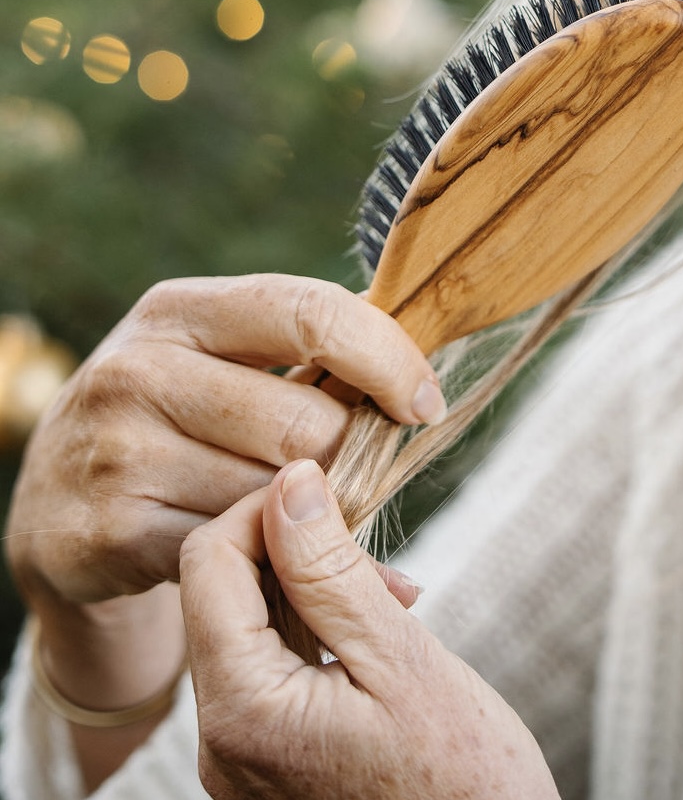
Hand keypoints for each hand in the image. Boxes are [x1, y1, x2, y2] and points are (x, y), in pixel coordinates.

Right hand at [5, 274, 445, 609]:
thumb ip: (314, 362)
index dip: (386, 358)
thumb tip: (429, 393)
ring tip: (303, 515)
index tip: (425, 403)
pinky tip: (282, 562)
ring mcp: (118, 451)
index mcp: (182, 310)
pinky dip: (282, 566)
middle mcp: (140, 369)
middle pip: (306, 421)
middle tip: (349, 474)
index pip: (310, 313)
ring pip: (276, 495)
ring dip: (312, 516)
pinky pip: (237, 552)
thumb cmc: (180, 420)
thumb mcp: (225, 365)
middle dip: (349, 457)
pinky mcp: (108, 530)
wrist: (59, 504)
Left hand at [180, 460, 559, 799]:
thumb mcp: (402, 660)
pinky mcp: (270, 761)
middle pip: (221, 594)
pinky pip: (271, 667)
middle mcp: (222, 742)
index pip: (207, 565)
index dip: (263, 508)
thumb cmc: (463, 781)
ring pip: (248, 625)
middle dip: (292, 546)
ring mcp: (243, 757)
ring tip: (390, 592)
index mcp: (243, 713)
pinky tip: (375, 626)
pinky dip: (317, 630)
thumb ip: (333, 571)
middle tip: (370, 539)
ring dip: (312, 586)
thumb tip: (291, 482)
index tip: (328, 485)